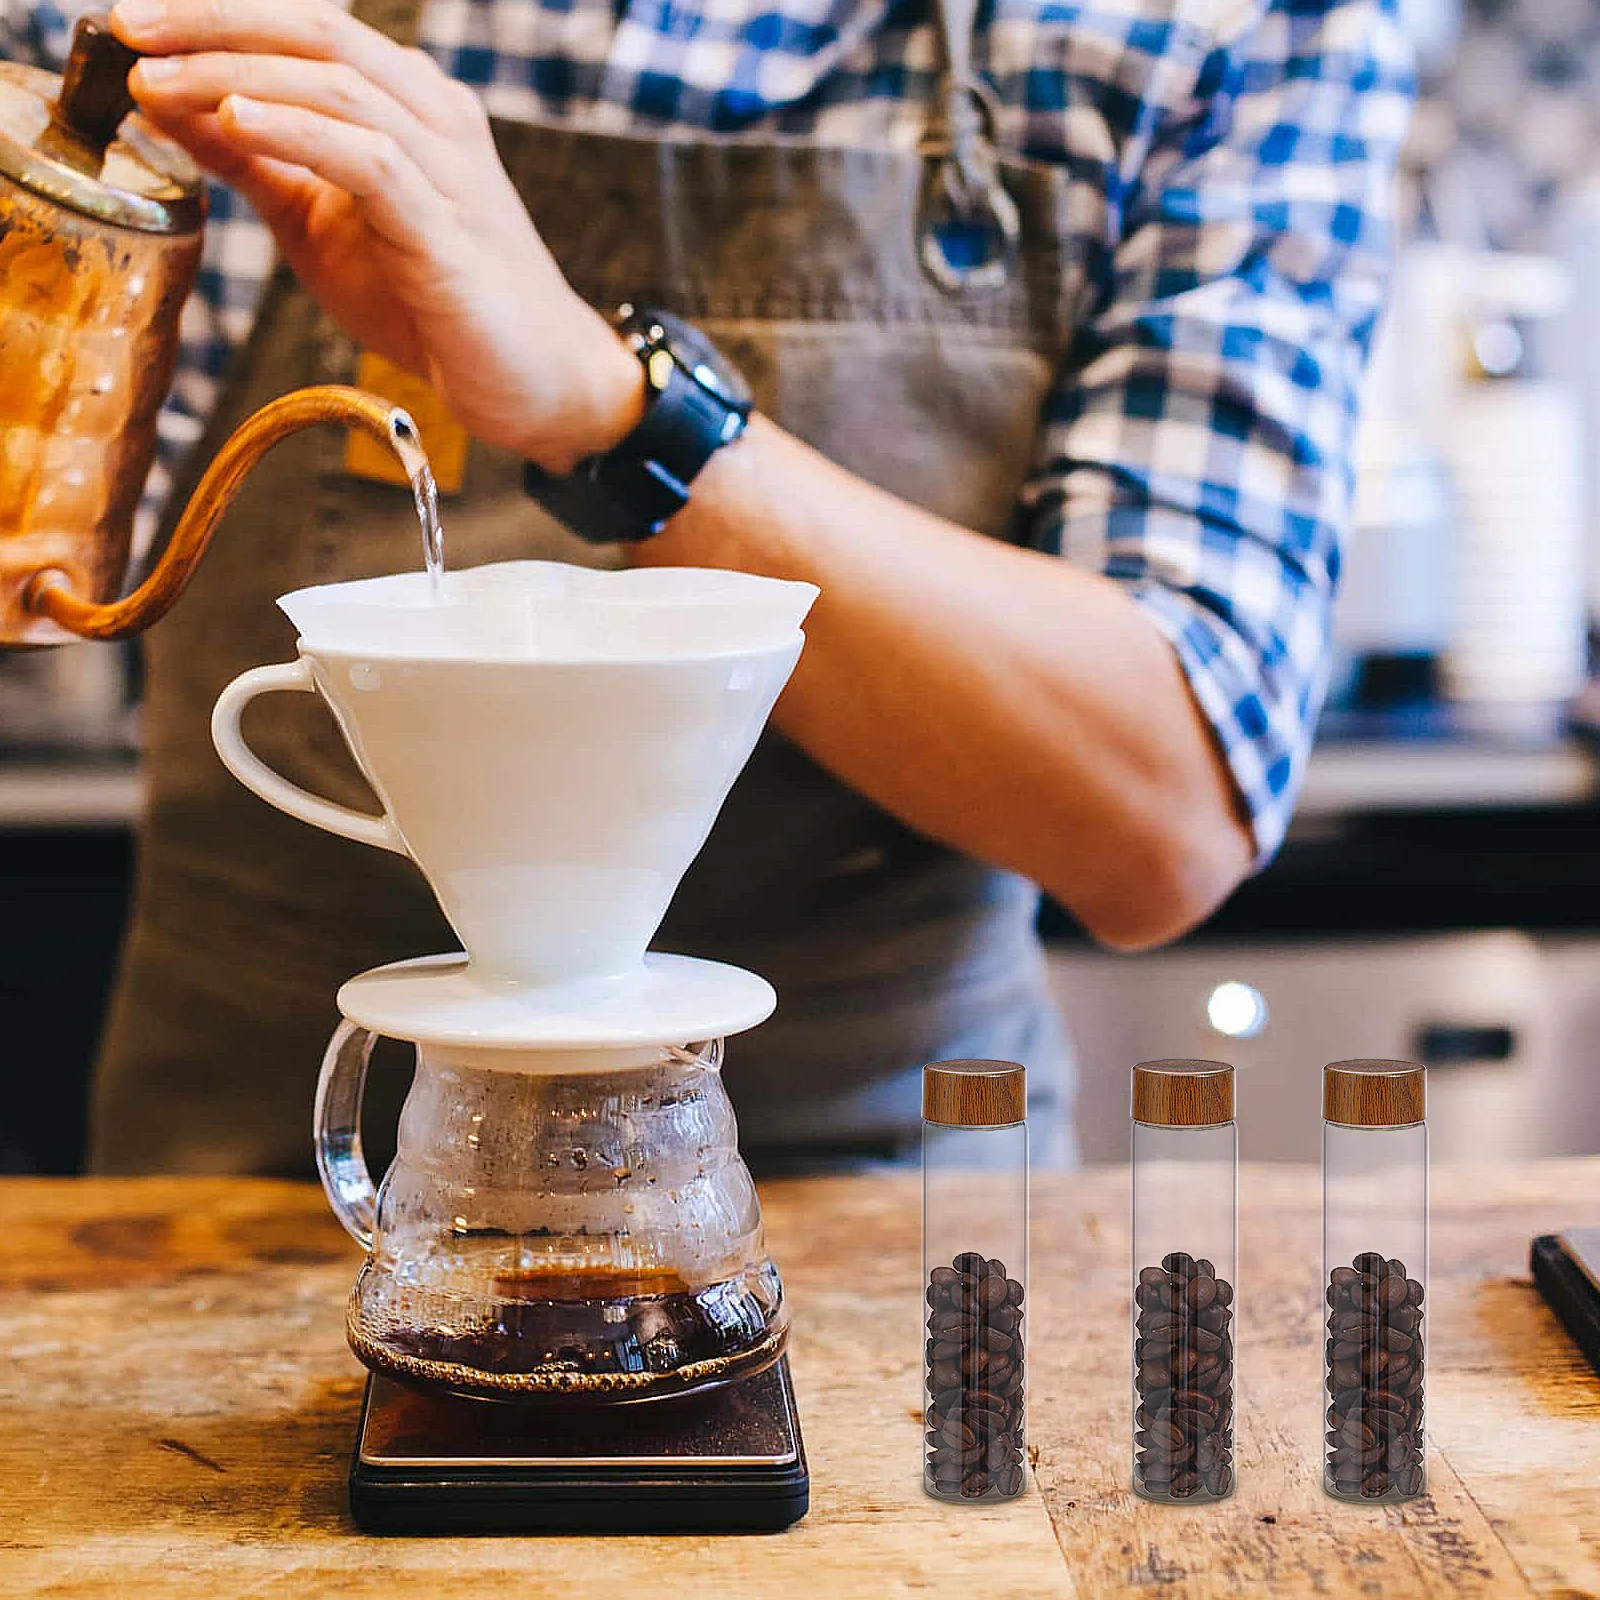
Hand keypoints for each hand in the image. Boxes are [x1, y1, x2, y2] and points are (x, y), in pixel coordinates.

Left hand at [112, 0, 643, 471]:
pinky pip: (369, 160)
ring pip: (339, 85)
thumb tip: (166, 105)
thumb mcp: (322, 225)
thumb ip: (258, 164)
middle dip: (214, 20)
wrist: (538, 381)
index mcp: (409, 107)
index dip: (215, 11)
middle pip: (319, 30)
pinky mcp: (449, 236)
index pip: (307, 28)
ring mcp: (450, 173)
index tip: (131, 22)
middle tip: (130, 28)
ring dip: (237, 74)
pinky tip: (236, 124)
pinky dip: (297, 133)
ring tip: (160, 83)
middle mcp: (436, 120)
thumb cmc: (439, 304)